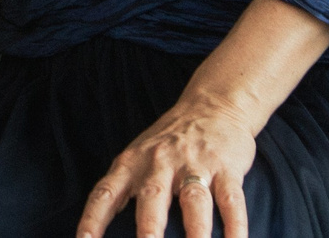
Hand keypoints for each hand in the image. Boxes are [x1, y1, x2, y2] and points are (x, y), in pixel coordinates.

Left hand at [80, 93, 256, 237]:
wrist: (213, 104)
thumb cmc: (169, 141)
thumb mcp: (137, 156)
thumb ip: (120, 189)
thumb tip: (93, 228)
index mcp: (133, 163)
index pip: (106, 193)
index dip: (93, 219)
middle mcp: (161, 163)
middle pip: (152, 198)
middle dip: (149, 229)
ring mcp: (195, 165)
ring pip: (194, 202)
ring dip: (195, 232)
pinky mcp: (226, 168)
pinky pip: (231, 201)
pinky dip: (235, 226)